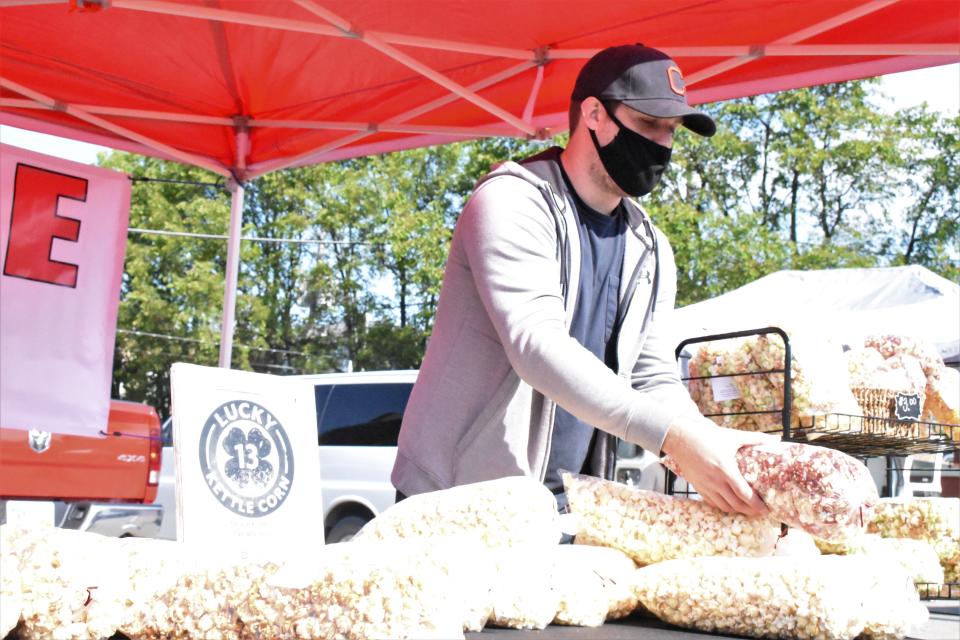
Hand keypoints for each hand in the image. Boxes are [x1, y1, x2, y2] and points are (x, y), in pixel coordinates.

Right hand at [661, 417, 775, 515]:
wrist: (681, 439)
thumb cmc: (707, 436)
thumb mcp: (733, 436)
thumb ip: (755, 438)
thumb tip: (776, 438)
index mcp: (726, 469)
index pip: (744, 494)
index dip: (757, 505)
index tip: (766, 509)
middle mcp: (715, 481)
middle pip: (736, 504)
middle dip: (751, 511)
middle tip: (761, 512)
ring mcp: (706, 486)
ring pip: (724, 506)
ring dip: (738, 511)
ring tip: (748, 510)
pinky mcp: (698, 487)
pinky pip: (712, 503)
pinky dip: (723, 507)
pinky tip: (730, 505)